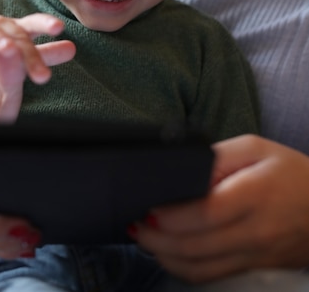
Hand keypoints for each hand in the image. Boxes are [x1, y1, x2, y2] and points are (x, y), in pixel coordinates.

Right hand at [0, 13, 75, 121]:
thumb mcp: (22, 54)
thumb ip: (47, 53)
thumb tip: (73, 49)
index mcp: (19, 29)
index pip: (36, 24)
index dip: (46, 24)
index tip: (59, 28)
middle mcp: (2, 26)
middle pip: (18, 37)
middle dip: (29, 53)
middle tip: (41, 73)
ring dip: (0, 39)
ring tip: (8, 48)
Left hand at [131, 135, 308, 282]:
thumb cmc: (290, 171)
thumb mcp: (256, 148)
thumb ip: (218, 156)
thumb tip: (184, 171)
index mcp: (254, 194)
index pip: (205, 214)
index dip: (171, 216)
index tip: (149, 207)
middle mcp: (254, 232)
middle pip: (196, 246)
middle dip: (157, 238)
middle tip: (134, 223)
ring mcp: (255, 255)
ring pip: (200, 268)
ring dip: (165, 256)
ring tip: (144, 238)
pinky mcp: (255, 268)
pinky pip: (213, 276)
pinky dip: (184, 268)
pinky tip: (169, 253)